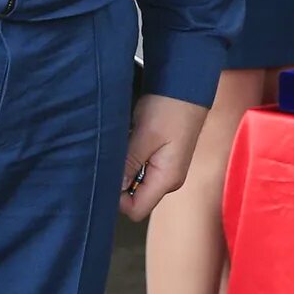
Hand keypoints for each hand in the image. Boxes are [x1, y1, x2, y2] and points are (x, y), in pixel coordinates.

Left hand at [118, 94, 209, 222]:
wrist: (187, 84)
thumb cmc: (171, 107)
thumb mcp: (145, 135)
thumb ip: (128, 164)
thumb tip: (111, 189)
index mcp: (167, 179)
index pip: (135, 210)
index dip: (116, 198)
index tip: (105, 175)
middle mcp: (167, 179)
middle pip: (134, 198)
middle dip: (118, 182)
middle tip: (109, 158)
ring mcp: (165, 168)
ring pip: (134, 181)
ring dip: (123, 167)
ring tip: (120, 145)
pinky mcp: (161, 156)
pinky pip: (139, 167)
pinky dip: (129, 158)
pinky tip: (127, 140)